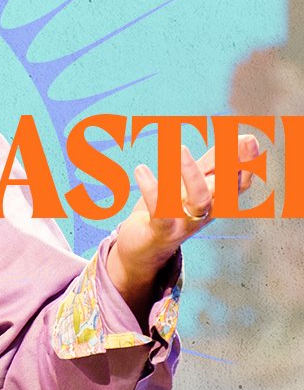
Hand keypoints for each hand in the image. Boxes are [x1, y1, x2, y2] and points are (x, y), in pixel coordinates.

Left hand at [106, 135, 260, 317]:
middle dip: (233, 166)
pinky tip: (141, 170)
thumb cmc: (169, 213)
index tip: (250, 140)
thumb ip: (213, 164)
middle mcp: (204, 212)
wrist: (140, 250)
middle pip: (226, 190)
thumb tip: (241, 138)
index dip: (247, 163)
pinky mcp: (162, 230)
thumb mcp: (191, 185)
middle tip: (240, 140)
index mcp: (214, 200)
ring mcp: (185, 222)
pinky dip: (152, 189)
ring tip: (180, 148)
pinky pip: (162, 210)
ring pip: (199, 199)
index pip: (237, 183)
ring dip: (193, 173)